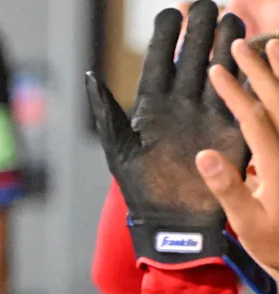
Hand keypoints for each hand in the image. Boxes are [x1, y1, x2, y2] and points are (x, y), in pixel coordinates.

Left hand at [87, 2, 248, 268]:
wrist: (171, 222)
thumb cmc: (139, 189)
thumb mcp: (118, 150)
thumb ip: (107, 111)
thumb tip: (90, 75)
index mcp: (152, 106)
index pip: (160, 62)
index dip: (166, 37)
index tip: (170, 13)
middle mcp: (182, 105)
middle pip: (194, 58)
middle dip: (201, 30)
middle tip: (206, 4)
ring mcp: (209, 115)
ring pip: (221, 71)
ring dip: (226, 46)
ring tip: (232, 20)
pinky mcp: (233, 130)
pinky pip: (242, 98)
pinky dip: (249, 78)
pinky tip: (254, 55)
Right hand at [198, 37, 278, 274]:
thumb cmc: (276, 244)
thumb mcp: (247, 224)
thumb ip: (228, 188)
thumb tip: (204, 155)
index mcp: (278, 166)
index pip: (256, 119)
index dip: (235, 92)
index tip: (217, 71)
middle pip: (278, 101)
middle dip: (258, 71)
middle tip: (238, 46)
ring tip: (272, 46)